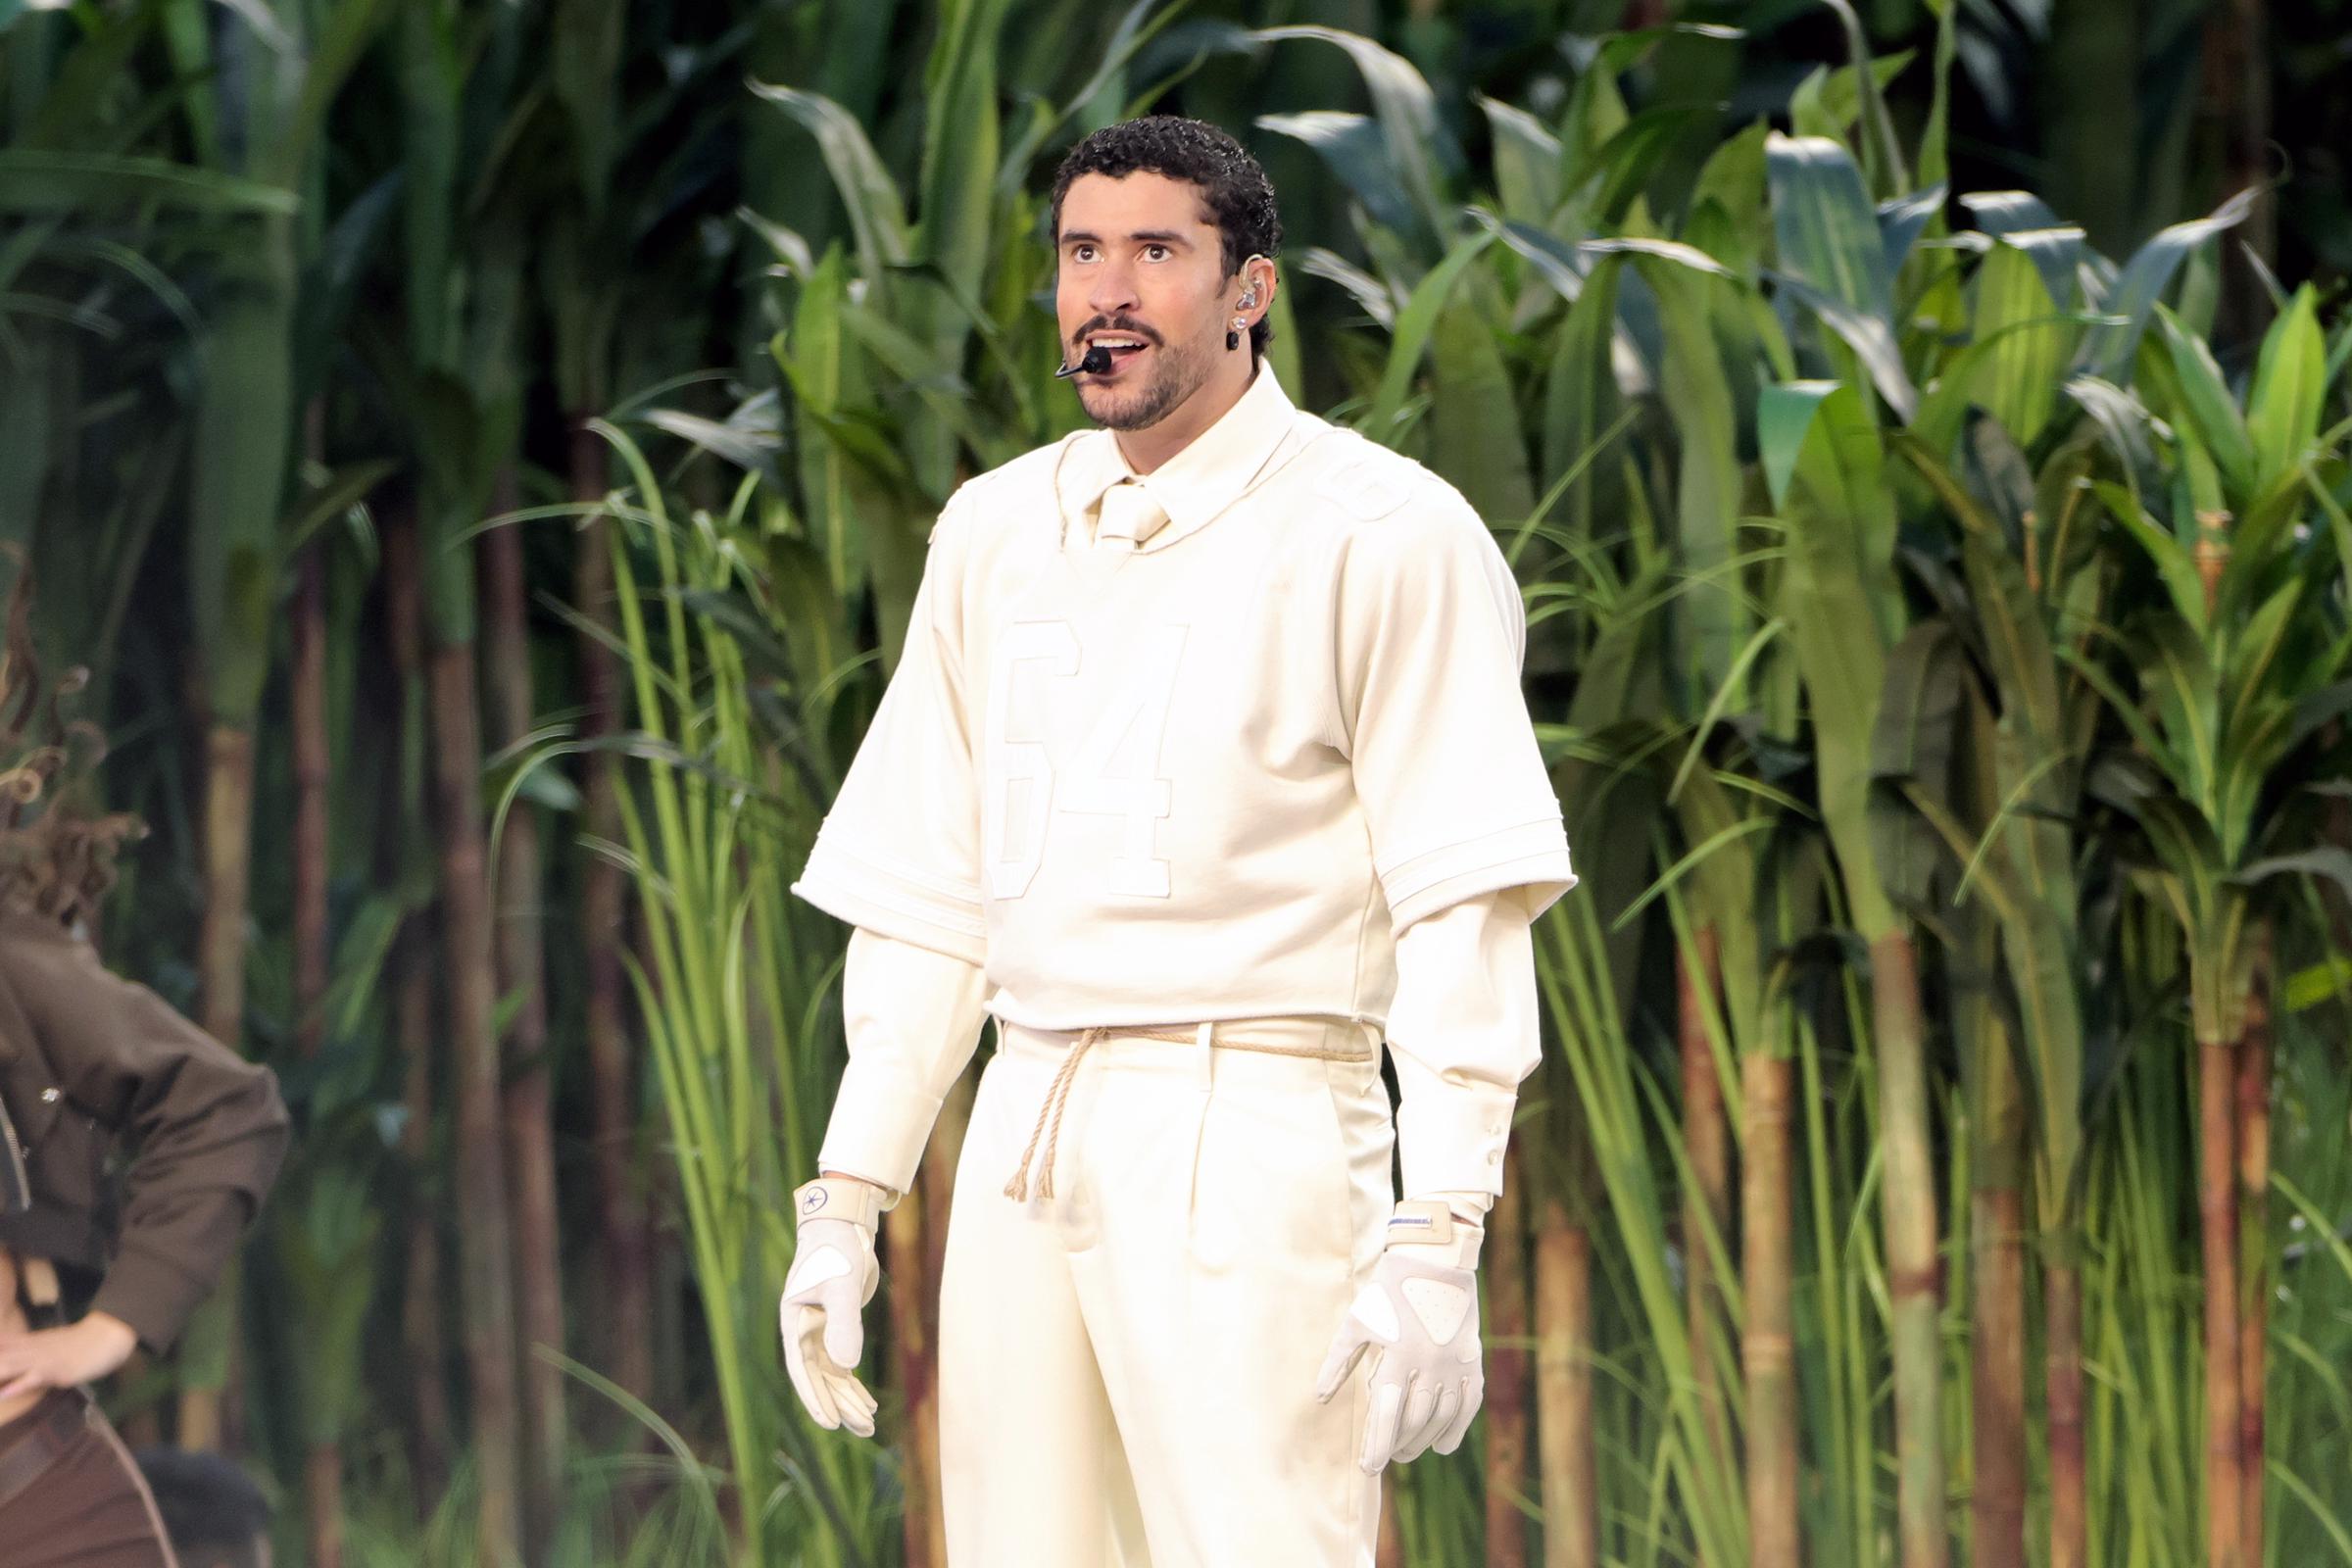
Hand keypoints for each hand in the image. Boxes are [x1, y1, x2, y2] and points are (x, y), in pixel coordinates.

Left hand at [0, 1312, 137, 1401]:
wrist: (106, 1336)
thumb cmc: (77, 1344)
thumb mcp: (44, 1348)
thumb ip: (22, 1356)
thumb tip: (5, 1369)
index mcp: (22, 1344)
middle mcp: (25, 1350)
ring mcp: (40, 1359)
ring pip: (5, 1367)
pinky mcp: (55, 1370)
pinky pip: (32, 1378)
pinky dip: (15, 1386)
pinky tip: (2, 1393)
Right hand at [778, 1176, 884, 1438]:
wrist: (845, 1225)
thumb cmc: (838, 1250)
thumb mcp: (842, 1286)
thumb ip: (844, 1325)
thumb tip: (847, 1368)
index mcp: (794, 1323)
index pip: (802, 1369)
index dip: (815, 1398)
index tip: (831, 1423)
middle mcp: (803, 1332)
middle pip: (820, 1378)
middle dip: (840, 1405)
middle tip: (863, 1430)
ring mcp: (819, 1331)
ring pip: (833, 1375)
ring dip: (849, 1399)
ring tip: (869, 1425)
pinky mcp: (836, 1327)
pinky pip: (843, 1364)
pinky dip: (853, 1383)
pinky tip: (867, 1402)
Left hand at [1313, 1202, 1484, 1472]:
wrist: (1436, 1261)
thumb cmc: (1388, 1291)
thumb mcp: (1358, 1321)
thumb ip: (1339, 1361)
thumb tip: (1320, 1396)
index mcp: (1399, 1356)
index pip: (1387, 1414)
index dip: (1377, 1445)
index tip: (1369, 1466)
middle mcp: (1430, 1365)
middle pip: (1414, 1421)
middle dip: (1398, 1445)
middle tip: (1385, 1456)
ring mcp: (1455, 1365)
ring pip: (1441, 1418)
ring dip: (1423, 1441)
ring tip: (1406, 1450)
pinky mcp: (1473, 1362)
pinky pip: (1468, 1406)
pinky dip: (1456, 1429)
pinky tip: (1442, 1443)